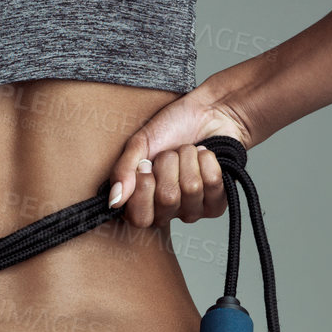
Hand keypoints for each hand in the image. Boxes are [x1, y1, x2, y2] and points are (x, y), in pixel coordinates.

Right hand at [106, 84, 256, 228]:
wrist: (207, 112)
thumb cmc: (172, 128)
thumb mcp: (140, 144)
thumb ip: (123, 171)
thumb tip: (114, 200)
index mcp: (144, 201)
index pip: (140, 218)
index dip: (144, 188)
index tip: (146, 164)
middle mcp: (168, 212)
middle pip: (168, 198)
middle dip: (169, 164)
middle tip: (169, 155)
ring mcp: (194, 210)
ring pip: (191, 188)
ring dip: (188, 159)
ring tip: (188, 152)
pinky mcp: (217, 203)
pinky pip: (212, 183)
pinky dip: (207, 160)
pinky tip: (204, 156)